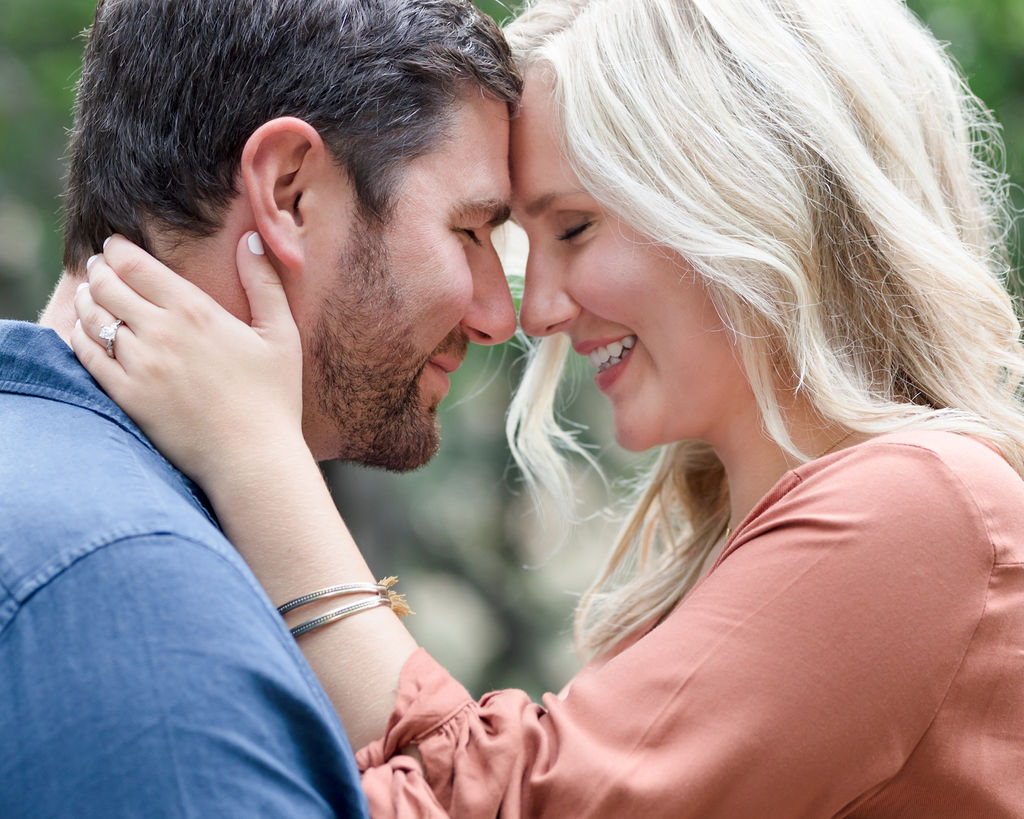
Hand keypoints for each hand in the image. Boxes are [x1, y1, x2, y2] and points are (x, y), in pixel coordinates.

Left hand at [71, 233, 304, 486]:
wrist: (253, 458)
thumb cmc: (274, 398)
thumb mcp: (282, 335)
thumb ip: (264, 284)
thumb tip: (251, 240)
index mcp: (195, 311)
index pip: (136, 265)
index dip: (119, 250)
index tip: (117, 246)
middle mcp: (160, 333)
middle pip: (107, 286)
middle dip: (99, 271)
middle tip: (100, 268)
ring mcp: (139, 366)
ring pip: (93, 319)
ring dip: (88, 300)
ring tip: (92, 296)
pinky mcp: (127, 397)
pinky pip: (87, 356)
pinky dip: (80, 337)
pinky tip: (86, 333)